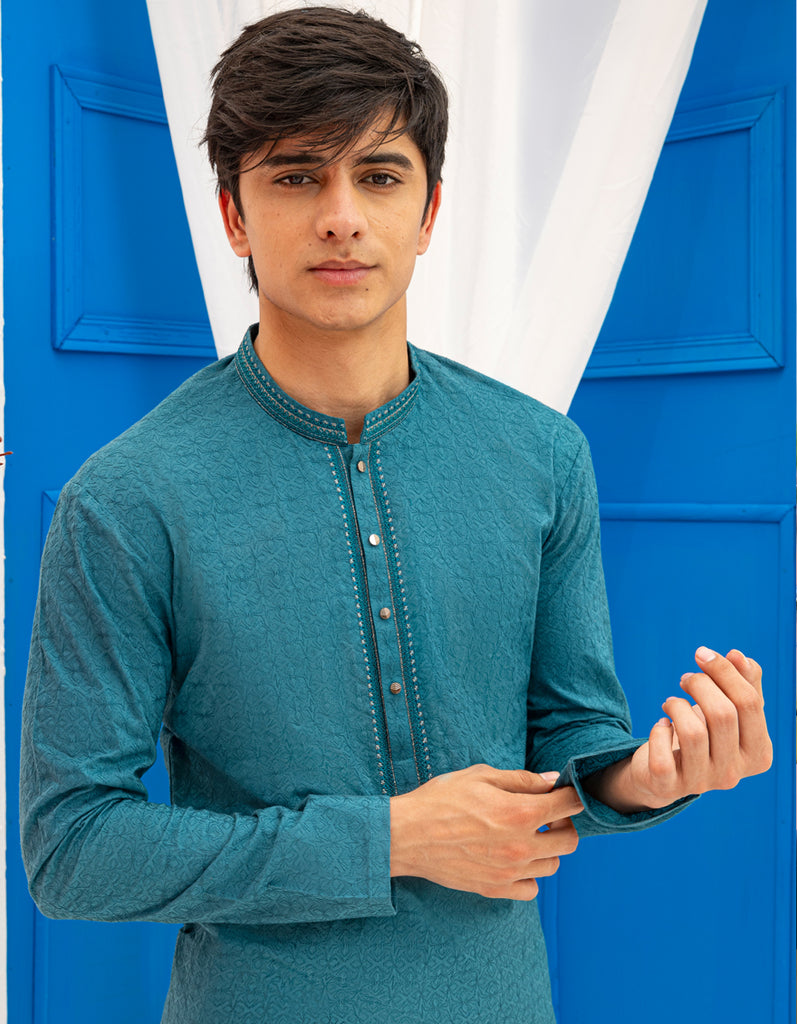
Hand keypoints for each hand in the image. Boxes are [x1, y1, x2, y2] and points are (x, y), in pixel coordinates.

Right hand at [390, 764, 582, 899]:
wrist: (407, 835)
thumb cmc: (441, 799)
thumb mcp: (481, 776)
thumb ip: (521, 779)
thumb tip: (551, 781)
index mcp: (520, 812)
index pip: (569, 805)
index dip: (570, 795)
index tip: (563, 793)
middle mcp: (521, 845)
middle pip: (570, 841)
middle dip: (564, 824)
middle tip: (546, 814)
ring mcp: (510, 871)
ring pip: (553, 865)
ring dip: (547, 849)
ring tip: (527, 836)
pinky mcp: (496, 888)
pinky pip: (532, 889)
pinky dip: (530, 875)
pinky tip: (514, 859)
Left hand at [591, 648, 772, 812]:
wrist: (667, 773)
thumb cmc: (704, 733)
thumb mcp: (728, 709)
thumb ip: (741, 682)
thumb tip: (739, 656)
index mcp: (758, 753)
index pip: (749, 702)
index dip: (724, 670)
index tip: (701, 654)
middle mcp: (734, 773)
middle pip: (723, 714)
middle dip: (700, 684)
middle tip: (685, 679)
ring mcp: (702, 783)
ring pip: (693, 733)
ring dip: (677, 705)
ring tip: (671, 702)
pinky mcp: (668, 787)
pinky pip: (662, 756)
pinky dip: (657, 731)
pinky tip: (661, 725)